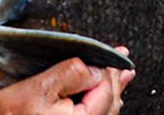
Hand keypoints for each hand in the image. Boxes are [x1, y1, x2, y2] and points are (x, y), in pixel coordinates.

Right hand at [0, 48, 133, 114]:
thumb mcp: (39, 87)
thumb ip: (72, 74)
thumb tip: (97, 69)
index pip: (106, 91)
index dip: (110, 69)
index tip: (117, 53)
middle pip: (109, 105)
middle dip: (115, 82)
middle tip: (124, 64)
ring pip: (102, 113)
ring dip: (110, 93)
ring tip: (120, 79)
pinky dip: (99, 105)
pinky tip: (101, 98)